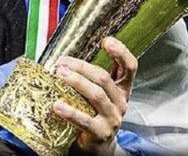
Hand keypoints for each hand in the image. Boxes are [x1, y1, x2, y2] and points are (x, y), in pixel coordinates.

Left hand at [52, 37, 137, 154]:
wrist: (97, 147)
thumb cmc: (94, 114)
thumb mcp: (99, 94)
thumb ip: (90, 77)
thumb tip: (66, 58)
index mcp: (122, 88)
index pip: (129, 67)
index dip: (121, 52)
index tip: (107, 41)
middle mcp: (121, 102)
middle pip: (104, 78)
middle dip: (82, 67)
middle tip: (63, 62)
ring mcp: (113, 118)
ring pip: (96, 95)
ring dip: (76, 82)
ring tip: (59, 74)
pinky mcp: (101, 133)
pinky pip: (85, 120)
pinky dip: (70, 111)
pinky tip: (57, 105)